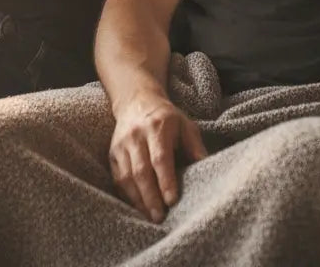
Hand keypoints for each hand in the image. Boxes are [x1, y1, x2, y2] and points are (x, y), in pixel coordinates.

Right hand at [108, 94, 207, 222]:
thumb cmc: (167, 119)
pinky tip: (138, 207)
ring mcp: (121, 145)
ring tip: (150, 216)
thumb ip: (195, 147)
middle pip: (141, 171)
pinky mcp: (112, 154)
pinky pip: (117, 179)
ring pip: (127, 177)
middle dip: (151, 197)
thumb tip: (206, 169)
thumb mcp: (185, 126)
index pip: (160, 157)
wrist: (137, 102)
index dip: (166, 180)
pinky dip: (127, 196)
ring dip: (138, 200)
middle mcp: (136, 135)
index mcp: (157, 127)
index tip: (172, 201)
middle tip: (160, 217)